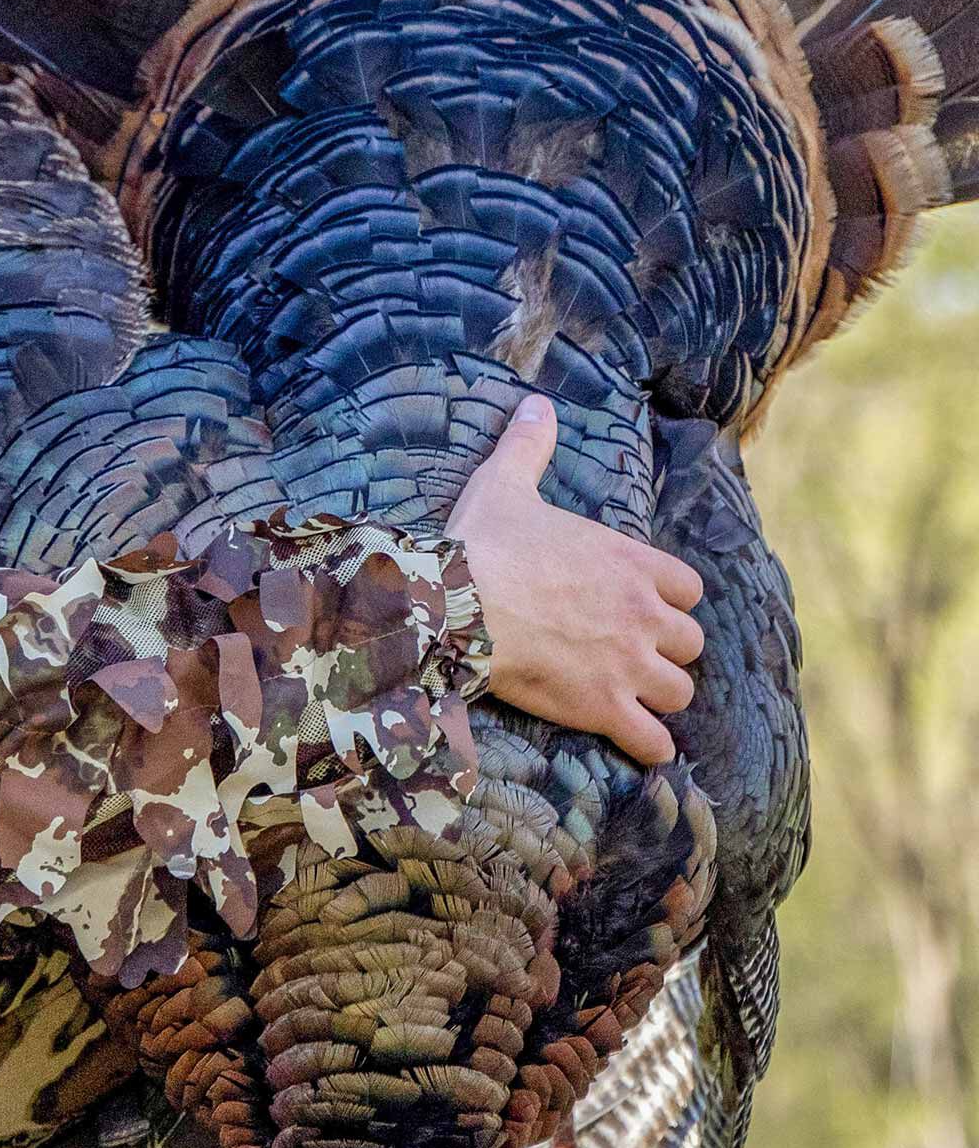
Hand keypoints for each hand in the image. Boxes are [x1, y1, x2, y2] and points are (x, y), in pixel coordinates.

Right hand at [446, 395, 703, 763]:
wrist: (457, 607)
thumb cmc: (482, 545)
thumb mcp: (506, 484)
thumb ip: (530, 445)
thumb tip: (536, 402)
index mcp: (629, 562)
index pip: (687, 588)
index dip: (667, 599)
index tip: (641, 604)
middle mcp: (642, 614)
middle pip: (691, 643)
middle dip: (666, 650)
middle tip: (632, 653)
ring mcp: (628, 665)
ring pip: (679, 691)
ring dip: (659, 696)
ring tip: (632, 698)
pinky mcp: (605, 708)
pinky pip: (653, 741)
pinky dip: (648, 746)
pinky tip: (634, 743)